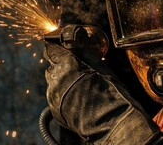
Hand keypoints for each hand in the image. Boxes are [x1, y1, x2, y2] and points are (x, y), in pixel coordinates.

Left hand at [44, 43, 162, 143]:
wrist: (110, 121)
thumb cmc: (110, 92)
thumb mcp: (101, 66)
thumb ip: (85, 53)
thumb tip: (79, 42)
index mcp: (66, 63)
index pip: (51, 49)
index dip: (57, 49)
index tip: (62, 49)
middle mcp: (55, 78)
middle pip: (52, 66)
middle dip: (62, 66)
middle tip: (77, 70)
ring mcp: (53, 95)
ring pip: (53, 82)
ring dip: (62, 81)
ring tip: (79, 87)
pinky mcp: (54, 109)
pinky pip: (55, 97)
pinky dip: (63, 95)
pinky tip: (77, 98)